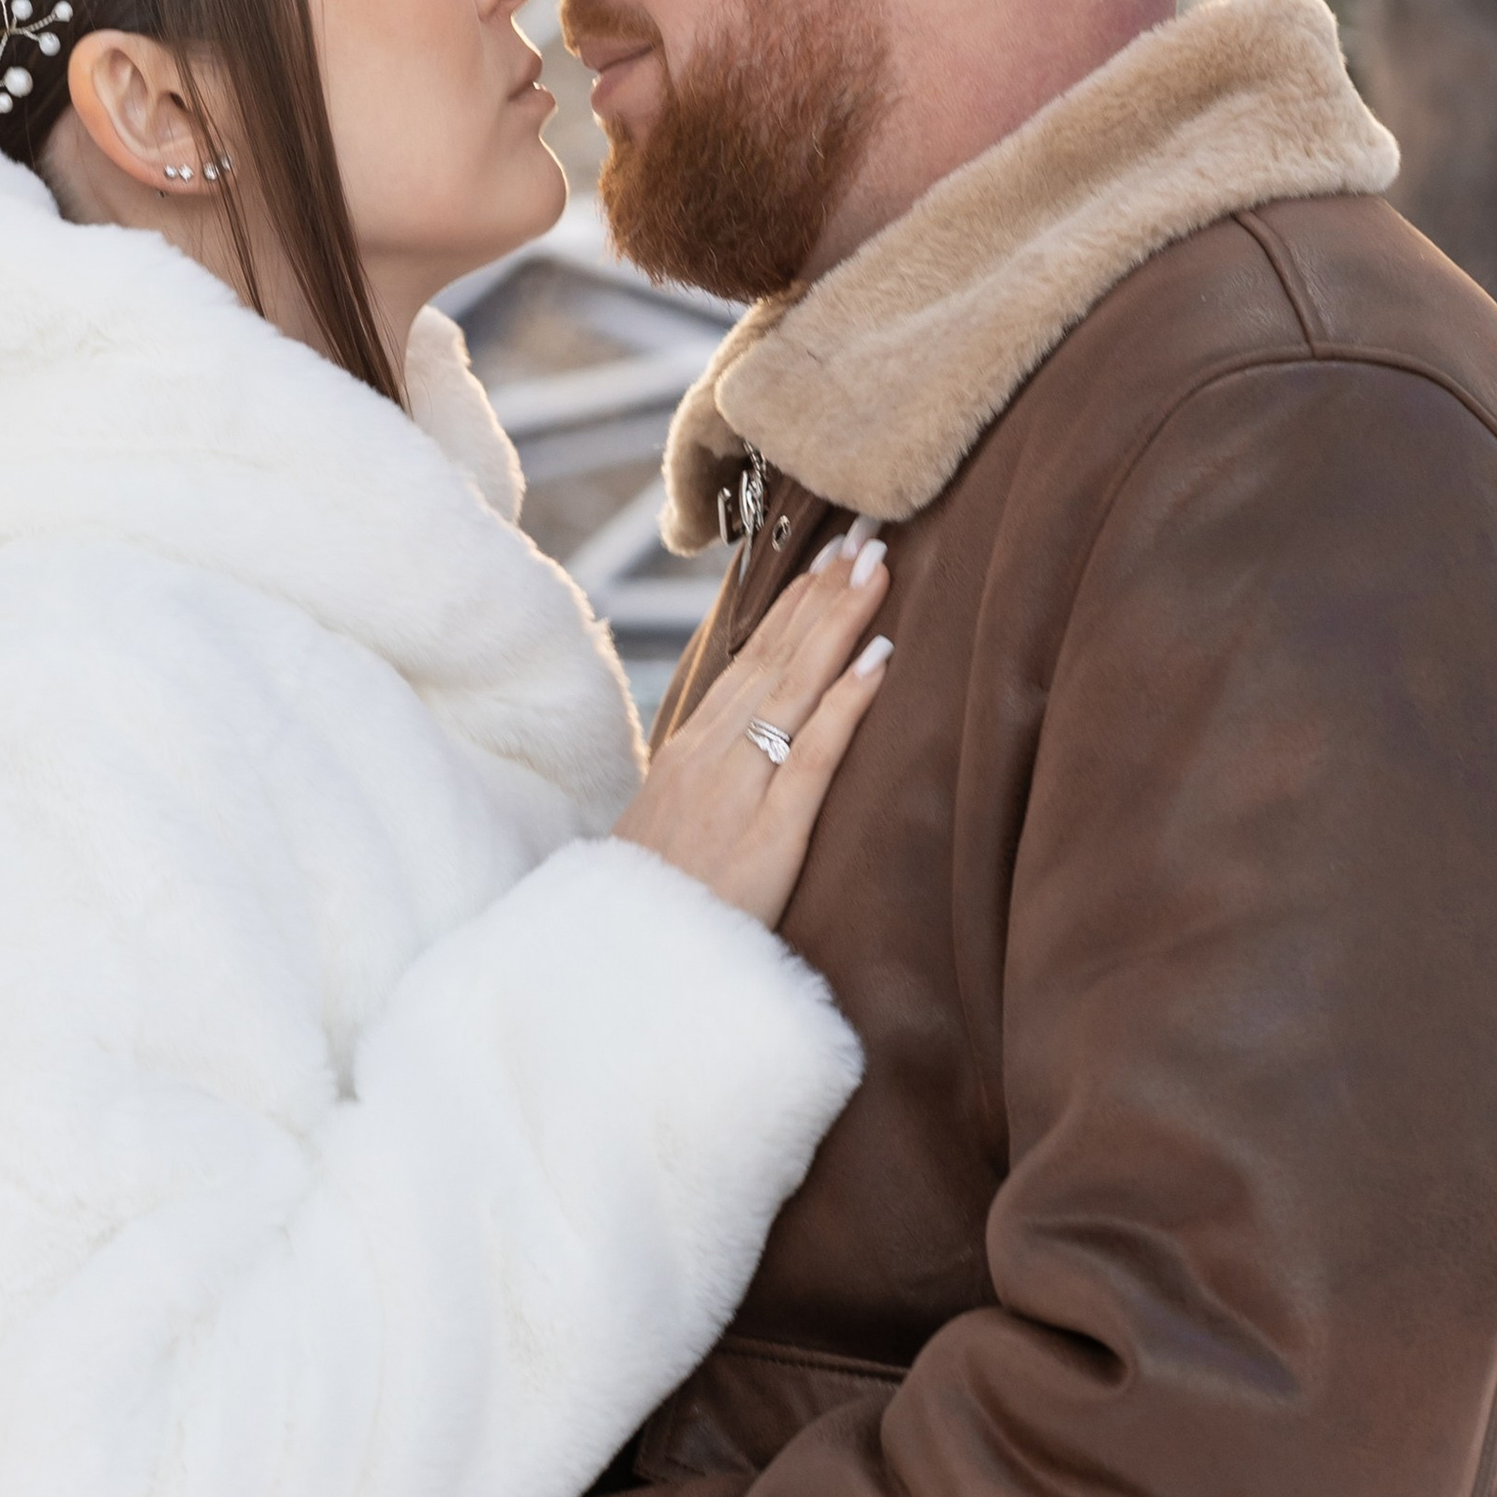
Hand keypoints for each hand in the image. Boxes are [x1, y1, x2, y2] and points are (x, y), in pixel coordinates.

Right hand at [613, 521, 891, 927]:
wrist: (618, 965)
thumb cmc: (649, 907)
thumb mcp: (668, 830)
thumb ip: (707, 786)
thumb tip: (744, 753)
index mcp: (691, 751)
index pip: (749, 660)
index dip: (793, 606)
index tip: (828, 558)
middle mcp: (711, 756)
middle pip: (776, 657)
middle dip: (823, 592)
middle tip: (866, 532)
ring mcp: (738, 791)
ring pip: (795, 688)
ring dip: (839, 622)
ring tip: (878, 568)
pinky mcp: (768, 836)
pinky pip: (813, 757)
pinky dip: (847, 704)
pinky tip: (879, 660)